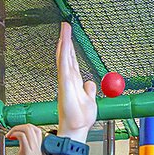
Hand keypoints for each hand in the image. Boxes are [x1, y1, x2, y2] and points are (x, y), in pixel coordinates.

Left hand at [6, 124, 43, 154]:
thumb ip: (24, 151)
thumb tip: (18, 143)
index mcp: (37, 150)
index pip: (37, 131)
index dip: (26, 128)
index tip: (17, 131)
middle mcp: (37, 149)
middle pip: (33, 128)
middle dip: (21, 126)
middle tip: (12, 131)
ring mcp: (33, 150)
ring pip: (28, 129)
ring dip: (16, 128)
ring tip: (10, 134)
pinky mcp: (26, 153)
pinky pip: (22, 136)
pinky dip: (15, 133)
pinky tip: (10, 137)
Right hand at [56, 22, 96, 138]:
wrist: (77, 128)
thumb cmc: (81, 118)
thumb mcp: (90, 100)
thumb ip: (88, 91)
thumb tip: (90, 83)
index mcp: (74, 83)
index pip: (72, 62)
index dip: (71, 49)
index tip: (70, 38)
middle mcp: (68, 80)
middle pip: (66, 56)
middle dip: (66, 40)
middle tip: (65, 26)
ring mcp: (65, 80)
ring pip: (64, 56)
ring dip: (64, 40)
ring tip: (64, 27)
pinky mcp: (64, 83)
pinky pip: (63, 63)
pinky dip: (63, 51)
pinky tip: (64, 41)